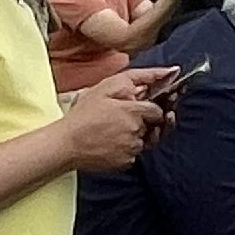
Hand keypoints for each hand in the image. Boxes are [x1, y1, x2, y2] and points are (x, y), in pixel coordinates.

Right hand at [59, 70, 176, 170]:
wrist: (66, 144)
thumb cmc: (83, 115)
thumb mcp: (105, 87)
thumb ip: (137, 78)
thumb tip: (168, 72)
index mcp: (133, 112)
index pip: (158, 110)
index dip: (152, 108)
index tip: (142, 108)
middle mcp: (136, 131)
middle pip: (153, 126)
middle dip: (144, 122)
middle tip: (122, 120)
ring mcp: (132, 149)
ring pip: (144, 141)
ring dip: (136, 135)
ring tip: (114, 131)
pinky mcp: (126, 163)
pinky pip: (134, 154)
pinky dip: (127, 148)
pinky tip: (111, 142)